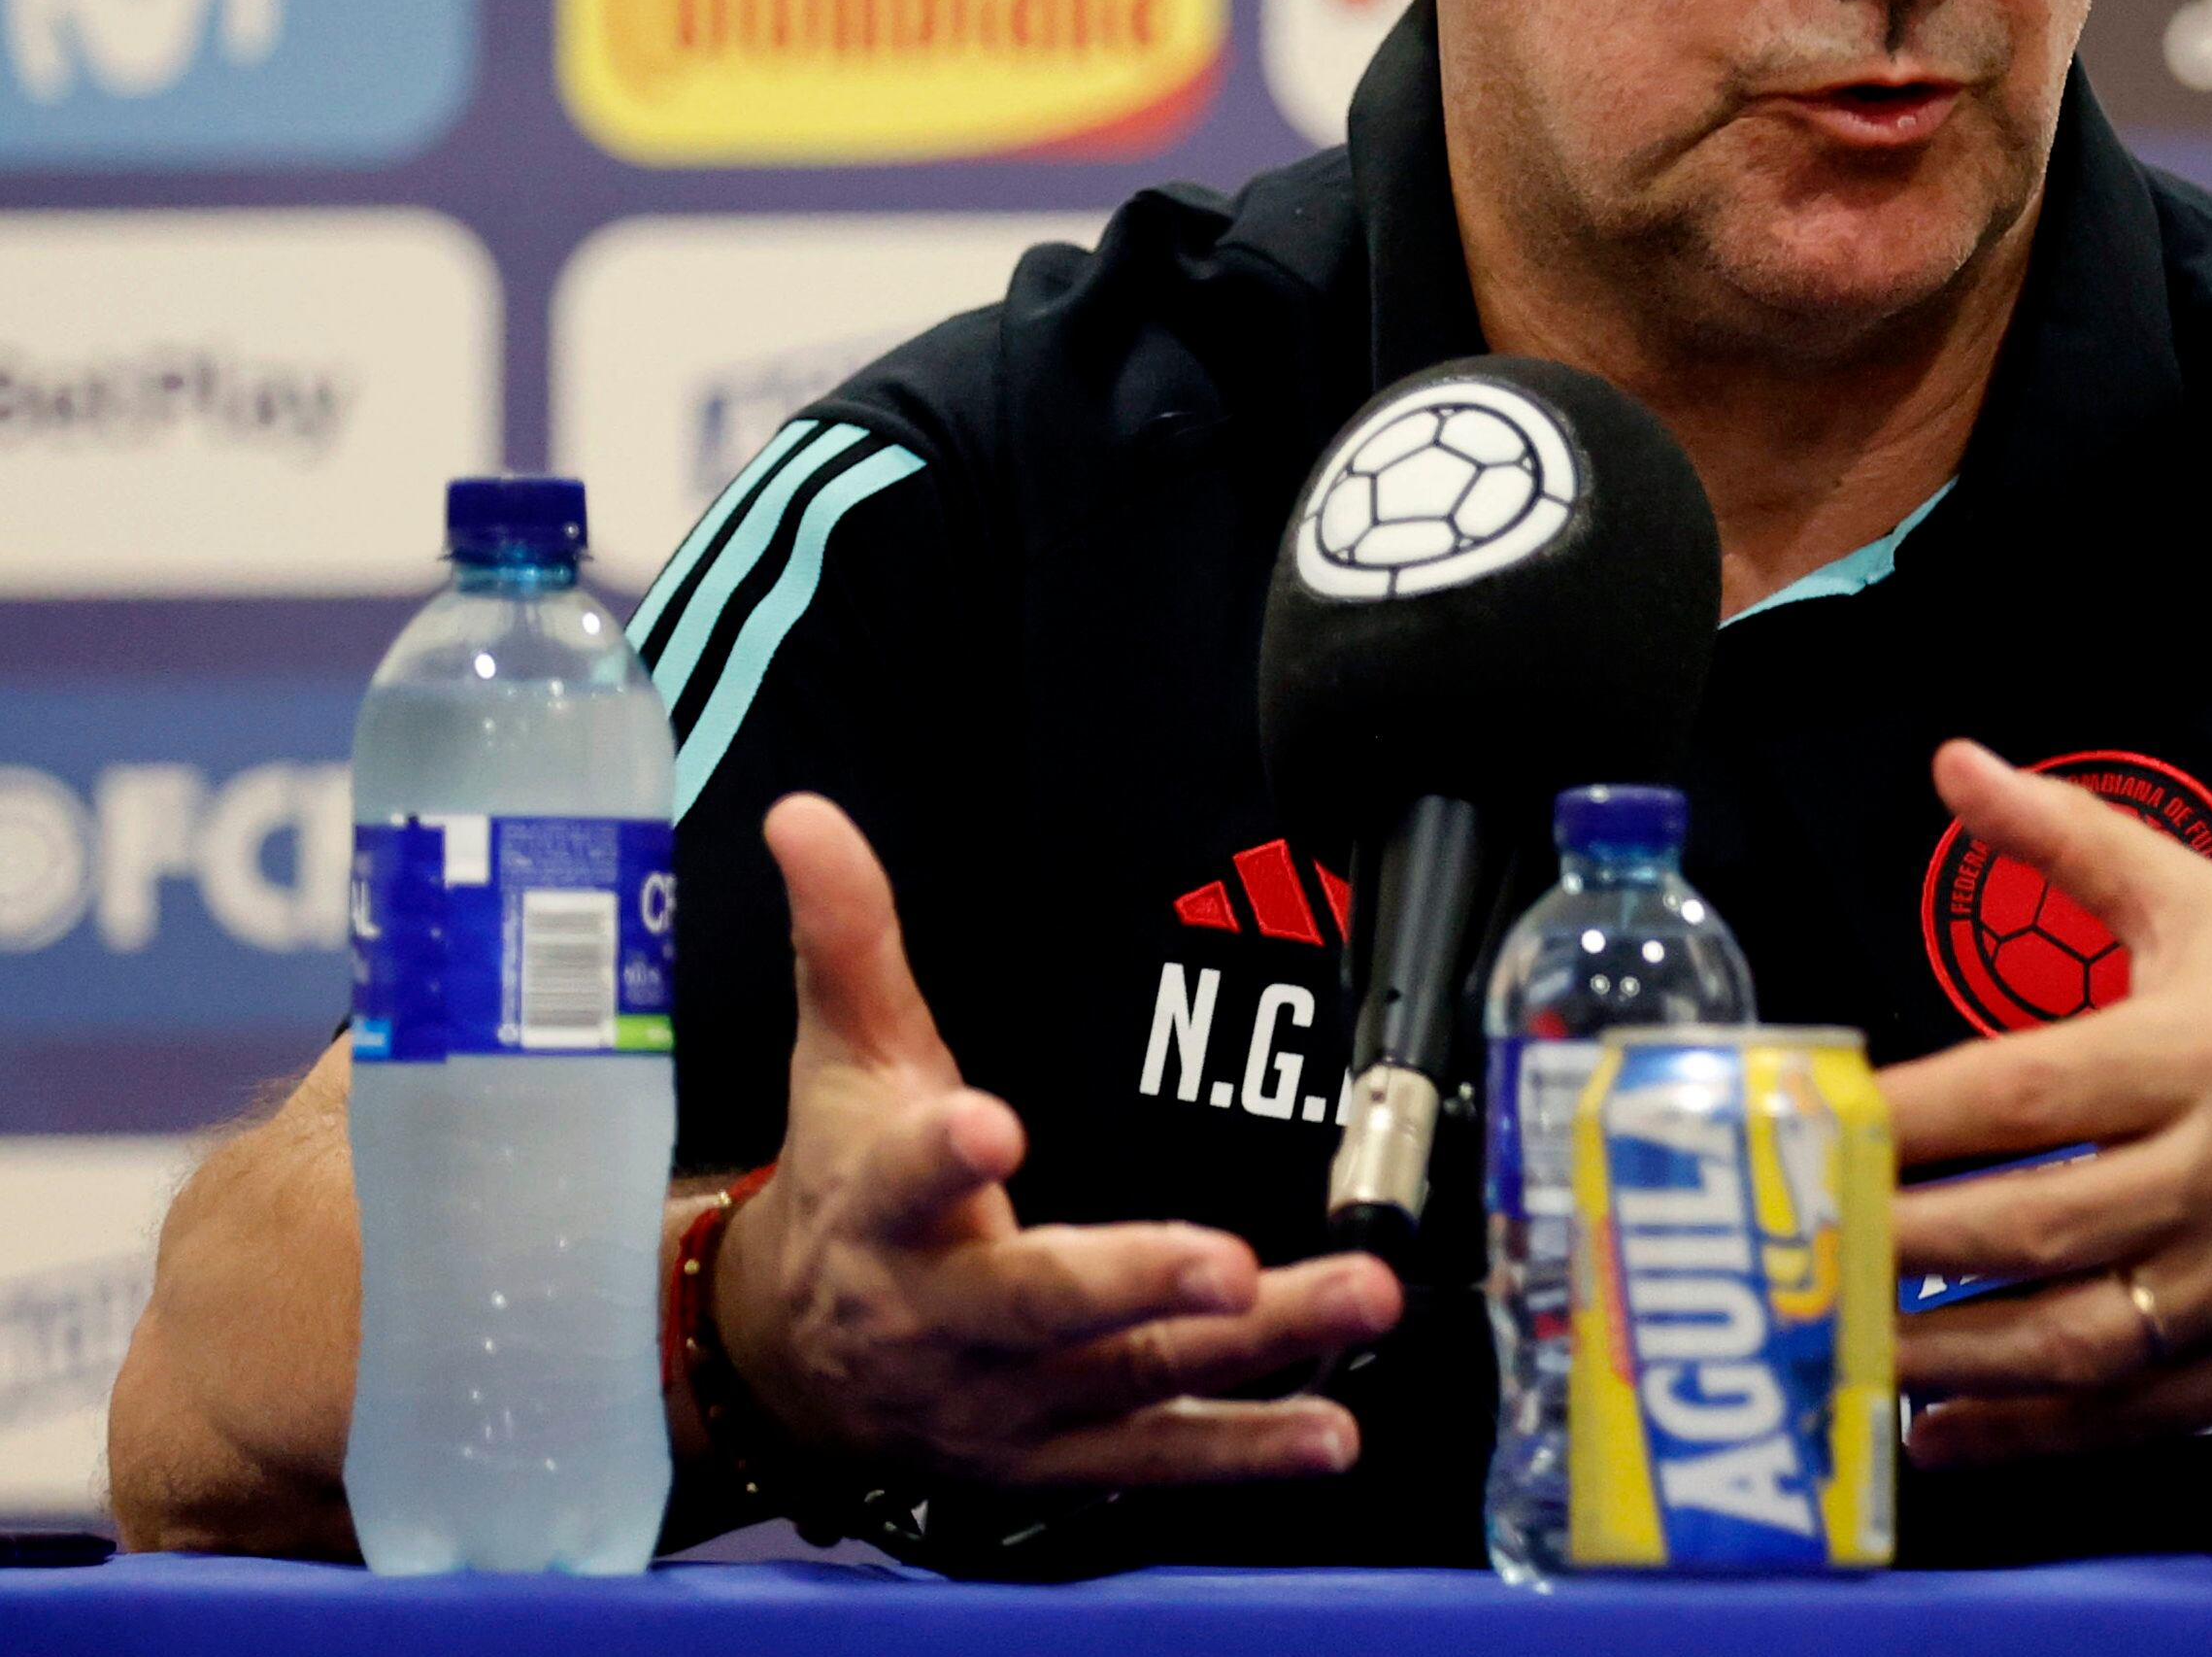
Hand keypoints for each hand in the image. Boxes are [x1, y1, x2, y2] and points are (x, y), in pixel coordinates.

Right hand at [710, 794, 1397, 1490]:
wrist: (794, 1363)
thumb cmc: (846, 1188)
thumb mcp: (842, 1057)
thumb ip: (850, 936)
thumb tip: (808, 816)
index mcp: (882, 1208)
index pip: (906, 1174)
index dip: (943, 1153)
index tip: (988, 1126)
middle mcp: (945, 1316)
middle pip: (1040, 1302)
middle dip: (1134, 1282)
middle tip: (1224, 1263)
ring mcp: (1008, 1400)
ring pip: (1135, 1376)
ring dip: (1253, 1350)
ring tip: (1356, 1300)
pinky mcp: (1059, 1455)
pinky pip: (1157, 1457)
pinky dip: (1244, 1451)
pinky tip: (1329, 1437)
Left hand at [1879, 741, 2211, 1466]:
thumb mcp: (2198, 905)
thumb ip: (2067, 838)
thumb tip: (1957, 765)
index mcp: (2191, 1054)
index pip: (2021, 1090)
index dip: (1908, 1119)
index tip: (1809, 1131)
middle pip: (2030, 1222)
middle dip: (1899, 1242)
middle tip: (1790, 1251)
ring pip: (2073, 1338)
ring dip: (1946, 1355)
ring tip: (1841, 1344)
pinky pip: (2131, 1415)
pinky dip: (2028, 1435)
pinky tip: (1939, 1431)